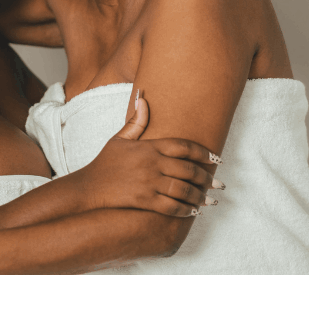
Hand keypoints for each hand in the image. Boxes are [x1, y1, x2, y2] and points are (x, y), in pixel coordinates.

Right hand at [75, 88, 223, 216]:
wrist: (89, 187)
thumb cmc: (106, 163)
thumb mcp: (119, 138)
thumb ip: (136, 121)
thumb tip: (143, 97)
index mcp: (149, 147)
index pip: (183, 146)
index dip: (203, 152)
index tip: (216, 159)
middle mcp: (152, 164)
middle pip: (188, 169)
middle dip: (207, 177)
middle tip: (219, 183)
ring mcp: (148, 183)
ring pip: (183, 189)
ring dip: (200, 196)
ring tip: (211, 200)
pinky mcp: (144, 200)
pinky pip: (171, 206)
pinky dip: (186, 210)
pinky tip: (194, 211)